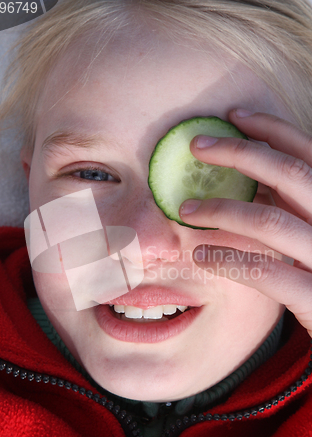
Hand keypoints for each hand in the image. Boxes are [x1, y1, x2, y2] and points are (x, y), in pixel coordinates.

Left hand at [179, 110, 311, 336]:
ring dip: (221, 211)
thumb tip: (253, 178)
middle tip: (197, 147)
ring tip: (186, 211)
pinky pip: (266, 273)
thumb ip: (297, 205)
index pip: (308, 153)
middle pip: (290, 175)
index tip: (234, 115)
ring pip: (271, 222)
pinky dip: (228, 260)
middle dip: (240, 154)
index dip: (273, 129)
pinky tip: (200, 257)